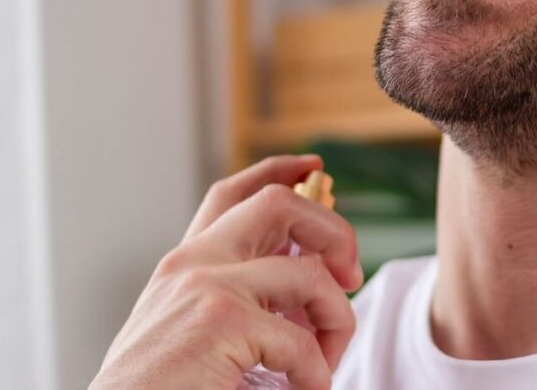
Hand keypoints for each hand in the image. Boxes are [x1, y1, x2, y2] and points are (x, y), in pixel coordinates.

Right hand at [90, 155, 362, 389]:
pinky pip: (302, 343)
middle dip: (335, 231)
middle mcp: (193, 263)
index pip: (233, 194)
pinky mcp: (220, 321)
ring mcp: (206, 286)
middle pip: (280, 204)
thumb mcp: (196, 330)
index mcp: (185, 264)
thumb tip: (311, 292)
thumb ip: (241, 300)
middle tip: (351, 277)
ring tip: (325, 366)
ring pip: (311, 275)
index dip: (279, 170)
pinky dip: (317, 375)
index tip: (313, 168)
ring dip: (337, 321)